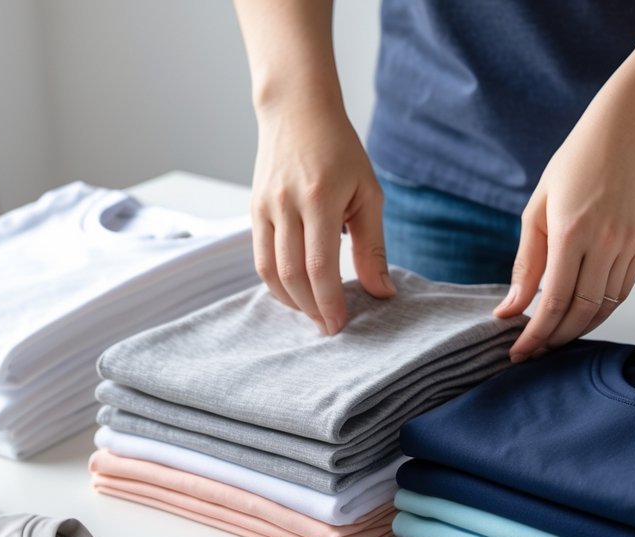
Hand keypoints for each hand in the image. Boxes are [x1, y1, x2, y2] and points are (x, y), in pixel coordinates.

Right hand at [250, 103, 393, 334]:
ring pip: (269, 271)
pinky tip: (296, 292)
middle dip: (311, 308)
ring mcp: (264, 207)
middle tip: (330, 326)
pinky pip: (259, 258)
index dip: (329, 302)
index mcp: (320, 199)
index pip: (320, 266)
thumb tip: (382, 292)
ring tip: (314, 312)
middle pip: (292, 275)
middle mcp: (286, 204)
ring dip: (291, 301)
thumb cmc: (339, 150)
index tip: (340, 325)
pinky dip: (276, 282)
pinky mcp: (252, 210)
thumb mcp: (368, 193)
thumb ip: (373, 247)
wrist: (296, 111)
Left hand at [493, 91, 634, 362]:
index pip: (554, 300)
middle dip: (555, 339)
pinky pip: (621, 292)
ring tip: (554, 337)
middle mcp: (605, 241)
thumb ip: (526, 263)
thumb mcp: (538, 209)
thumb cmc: (574, 166)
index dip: (536, 333)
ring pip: (605, 307)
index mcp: (571, 230)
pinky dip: (601, 309)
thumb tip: (510, 309)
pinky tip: (581, 313)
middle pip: (582, 312)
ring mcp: (630, 245)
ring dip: (578, 328)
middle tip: (534, 352)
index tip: (519, 352)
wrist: (627, 134)